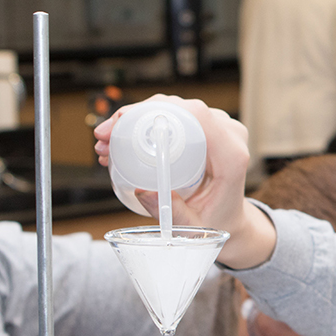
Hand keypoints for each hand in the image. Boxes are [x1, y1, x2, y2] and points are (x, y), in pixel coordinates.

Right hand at [93, 95, 276, 267]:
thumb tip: (144, 192)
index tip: (121, 123)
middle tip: (103, 138)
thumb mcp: (195, 227)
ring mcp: (220, 128)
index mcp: (232, 155)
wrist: (231, 219)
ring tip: (106, 144)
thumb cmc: (218, 222)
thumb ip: (174, 214)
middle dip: (135, 116)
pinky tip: (121, 141)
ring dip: (137, 119)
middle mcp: (229, 135)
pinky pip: (176, 116)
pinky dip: (147, 123)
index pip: (197, 115)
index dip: (158, 110)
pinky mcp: (208, 128)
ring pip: (174, 108)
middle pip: (180, 108)